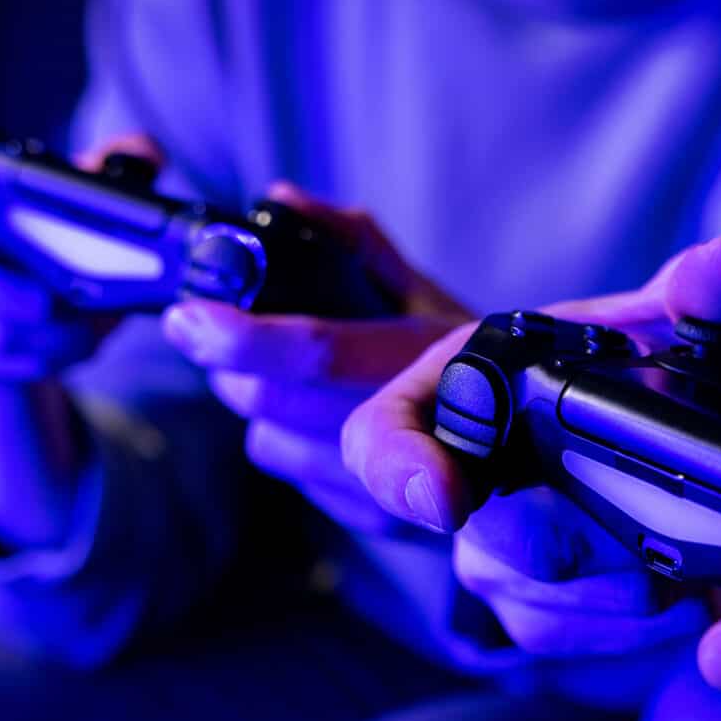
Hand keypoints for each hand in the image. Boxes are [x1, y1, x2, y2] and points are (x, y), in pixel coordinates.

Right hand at [0, 139, 147, 381]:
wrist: (18, 282)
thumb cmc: (29, 216)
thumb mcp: (62, 182)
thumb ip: (108, 163)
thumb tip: (145, 155)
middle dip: (7, 295)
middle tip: (56, 299)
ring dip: (39, 336)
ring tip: (89, 325)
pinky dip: (40, 360)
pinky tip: (78, 345)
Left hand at [161, 184, 468, 533]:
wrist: (529, 449)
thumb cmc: (471, 360)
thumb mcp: (422, 292)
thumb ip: (353, 242)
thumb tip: (282, 200)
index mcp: (420, 353)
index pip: (318, 350)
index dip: (246, 337)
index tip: (190, 317)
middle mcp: (409, 423)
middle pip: (271, 400)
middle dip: (235, 365)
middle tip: (226, 335)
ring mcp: (392, 483)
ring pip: (268, 439)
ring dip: (260, 405)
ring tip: (285, 378)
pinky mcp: (376, 520)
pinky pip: (291, 472)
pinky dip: (286, 441)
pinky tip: (317, 422)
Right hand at [343, 235, 720, 656]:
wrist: (690, 443)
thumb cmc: (657, 374)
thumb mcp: (682, 327)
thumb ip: (702, 293)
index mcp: (468, 393)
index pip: (383, 439)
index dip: (398, 471)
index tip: (447, 498)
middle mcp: (463, 488)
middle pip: (501, 545)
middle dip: (594, 540)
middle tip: (671, 527)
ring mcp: (496, 565)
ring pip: (547, 609)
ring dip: (635, 591)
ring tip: (698, 556)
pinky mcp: (541, 624)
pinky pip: (582, 649)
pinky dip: (649, 630)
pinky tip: (695, 594)